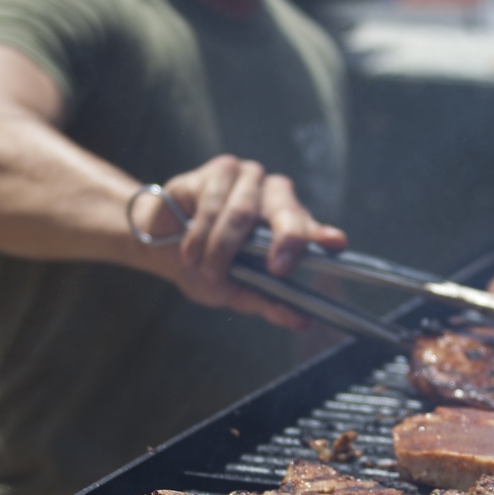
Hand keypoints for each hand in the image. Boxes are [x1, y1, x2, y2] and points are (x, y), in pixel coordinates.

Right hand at [138, 155, 345, 327]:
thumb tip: (301, 322)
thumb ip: (268, 302)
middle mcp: (271, 195)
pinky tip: (191, 253)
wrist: (157, 244)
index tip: (336, 244)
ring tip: (205, 269)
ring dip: (222, 249)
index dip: (322, 234)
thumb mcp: (236, 291)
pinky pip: (212, 203)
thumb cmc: (205, 266)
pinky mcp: (214, 173)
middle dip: (286, 240)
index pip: (309, 225)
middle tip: (278, 269)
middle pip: (286, 210)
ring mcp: (244, 179)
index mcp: (285, 222)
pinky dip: (200, 235)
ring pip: (243, 212)